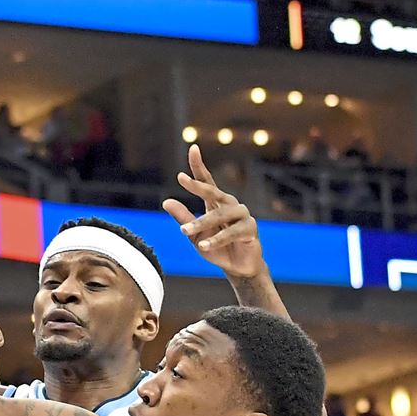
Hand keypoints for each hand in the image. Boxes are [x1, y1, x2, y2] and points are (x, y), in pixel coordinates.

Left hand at [163, 144, 266, 278]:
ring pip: (220, 215)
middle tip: (183, 179)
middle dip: (198, 185)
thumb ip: (183, 218)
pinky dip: (216, 239)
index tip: (193, 148)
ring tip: (185, 231)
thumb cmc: (215, 248)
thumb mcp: (194, 234)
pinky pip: (231, 233)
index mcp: (216, 203)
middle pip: (213, 192)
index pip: (207, 181)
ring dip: (201, 223)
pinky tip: (203, 245)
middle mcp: (230, 205)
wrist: (236, 267)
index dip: (199, 166)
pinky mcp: (250, 230)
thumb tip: (166, 201)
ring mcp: (242, 216)